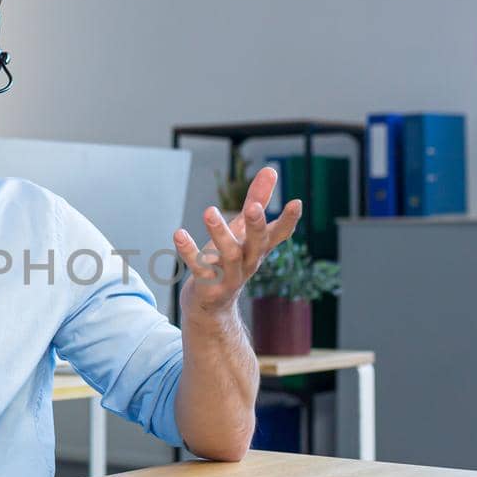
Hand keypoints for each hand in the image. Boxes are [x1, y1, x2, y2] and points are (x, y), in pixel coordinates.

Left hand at [173, 166, 302, 314]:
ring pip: (229, 255)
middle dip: (257, 226)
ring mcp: (229, 276)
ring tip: (209, 210)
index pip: (279, 234)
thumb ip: (257, 200)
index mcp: (258, 248)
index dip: (289, 220)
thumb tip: (271, 169)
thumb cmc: (229, 260)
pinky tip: (179, 234)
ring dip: (220, 233)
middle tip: (253, 207)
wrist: (211, 306)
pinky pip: (199, 268)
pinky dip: (189, 251)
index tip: (296, 202)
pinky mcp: (208, 286)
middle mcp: (248, 262)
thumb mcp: (243, 230)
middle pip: (257, 245)